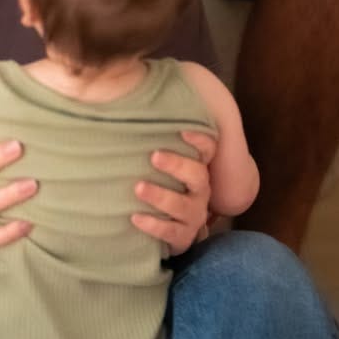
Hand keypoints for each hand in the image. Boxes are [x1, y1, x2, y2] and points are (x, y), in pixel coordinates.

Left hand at [131, 131, 215, 254]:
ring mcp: (193, 216)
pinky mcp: (182, 237)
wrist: (166, 227)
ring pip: (184, 206)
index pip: (207, 150)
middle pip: (198, 176)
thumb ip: (153, 138)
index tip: (182, 130)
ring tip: (138, 187)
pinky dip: (153, 225)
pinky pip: (171, 232)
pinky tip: (134, 217)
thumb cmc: (160, 183)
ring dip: (160, 196)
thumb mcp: (159, 162)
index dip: (200, 140)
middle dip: (177, 165)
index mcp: (197, 169)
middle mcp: (200, 191)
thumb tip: (130, 101)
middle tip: (154, 156)